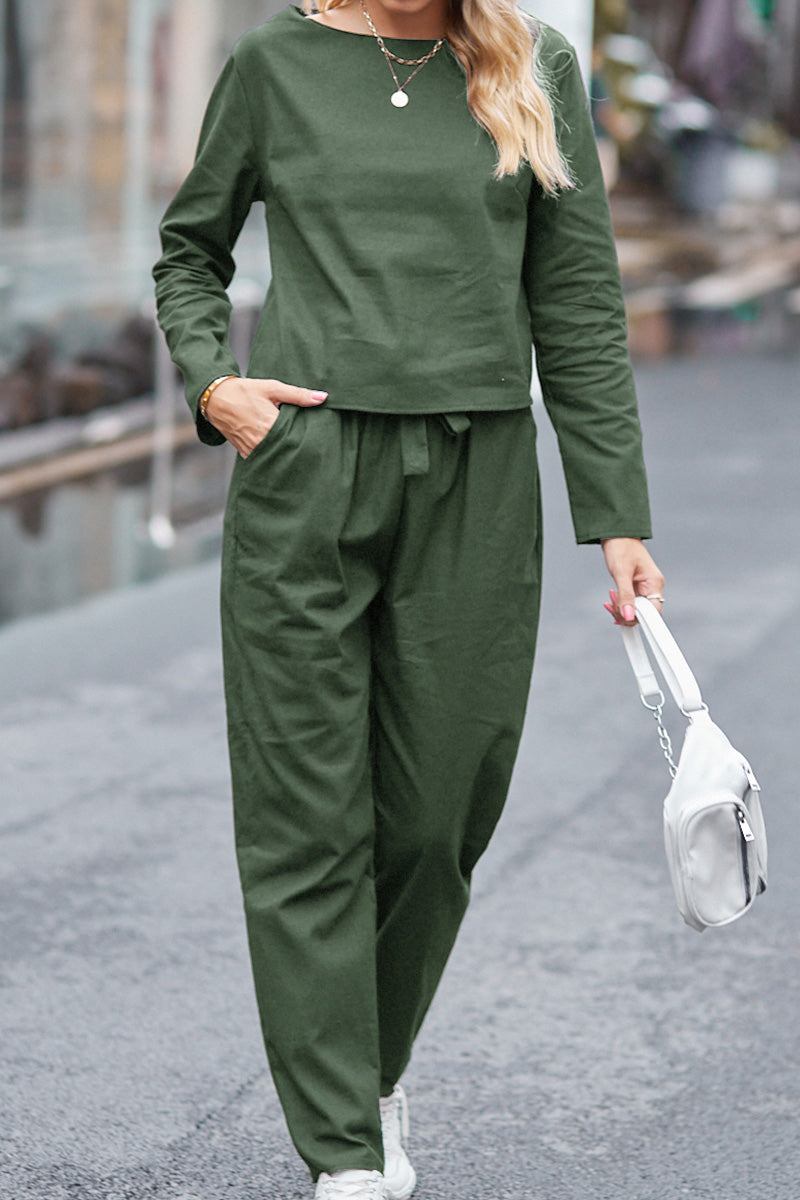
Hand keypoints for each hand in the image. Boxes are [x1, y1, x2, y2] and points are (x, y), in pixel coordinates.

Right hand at [204, 376, 327, 456]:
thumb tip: (323, 397)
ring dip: (286, 455)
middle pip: (288, 451)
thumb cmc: (245, 391)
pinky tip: (282, 455)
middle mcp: (261, 441)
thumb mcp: (272, 389)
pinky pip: (263, 460)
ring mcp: (252, 450)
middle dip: (299, 449)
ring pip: (276, 458)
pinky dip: (273, 458)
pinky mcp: (245, 454)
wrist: (216, 398)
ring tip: (300, 453)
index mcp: (270, 425)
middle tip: (314, 449)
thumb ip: (298, 395)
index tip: (319, 439)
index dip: (308, 439)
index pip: (297, 439)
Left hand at [600, 537, 664, 626]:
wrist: (617, 535)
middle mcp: (652, 588)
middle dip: (626, 613)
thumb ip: (625, 595)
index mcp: (655, 583)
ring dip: (621, 609)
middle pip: (644, 614)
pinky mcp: (636, 589)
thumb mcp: (621, 572)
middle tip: (611, 605)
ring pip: (635, 611)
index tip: (623, 617)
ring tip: (610, 599)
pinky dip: (620, 604)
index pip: (654, 612)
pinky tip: (612, 599)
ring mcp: (645, 589)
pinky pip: (631, 604)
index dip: (639, 618)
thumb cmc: (621, 547)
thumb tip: (628, 616)